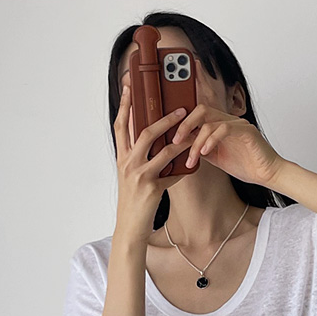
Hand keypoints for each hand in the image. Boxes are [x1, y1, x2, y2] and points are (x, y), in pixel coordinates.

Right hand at [113, 68, 191, 244]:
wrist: (130, 228)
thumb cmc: (134, 202)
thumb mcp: (133, 177)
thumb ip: (142, 158)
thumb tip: (160, 142)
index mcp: (122, 158)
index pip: (121, 125)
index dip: (126, 105)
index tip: (130, 86)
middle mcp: (127, 163)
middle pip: (143, 131)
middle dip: (163, 118)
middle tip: (181, 109)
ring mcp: (138, 175)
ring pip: (161, 149)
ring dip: (180, 138)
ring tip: (194, 131)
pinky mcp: (151, 188)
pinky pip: (173, 171)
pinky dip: (185, 166)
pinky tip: (195, 164)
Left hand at [167, 105, 281, 190]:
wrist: (268, 174)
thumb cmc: (246, 166)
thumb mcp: (216, 158)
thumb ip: (201, 148)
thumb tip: (181, 146)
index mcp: (221, 125)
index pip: (198, 115)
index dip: (182, 123)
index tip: (172, 139)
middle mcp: (229, 120)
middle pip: (201, 110)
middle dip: (184, 125)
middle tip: (175, 141)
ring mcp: (239, 124)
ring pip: (209, 122)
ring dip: (196, 141)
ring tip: (192, 158)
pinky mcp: (247, 131)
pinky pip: (224, 129)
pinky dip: (211, 140)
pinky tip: (206, 153)